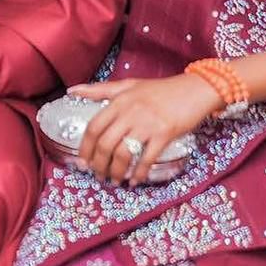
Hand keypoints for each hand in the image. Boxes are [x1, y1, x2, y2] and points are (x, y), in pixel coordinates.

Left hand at [68, 74, 223, 185]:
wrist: (194, 90)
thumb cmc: (160, 89)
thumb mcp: (128, 85)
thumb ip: (100, 89)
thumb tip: (71, 91)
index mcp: (119, 100)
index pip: (94, 127)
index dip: (86, 147)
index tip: (83, 161)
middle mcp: (130, 112)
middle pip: (105, 144)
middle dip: (98, 164)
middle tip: (98, 175)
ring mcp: (147, 124)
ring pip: (123, 154)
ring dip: (116, 172)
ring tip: (114, 180)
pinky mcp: (164, 134)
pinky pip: (146, 159)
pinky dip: (138, 174)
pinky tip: (135, 181)